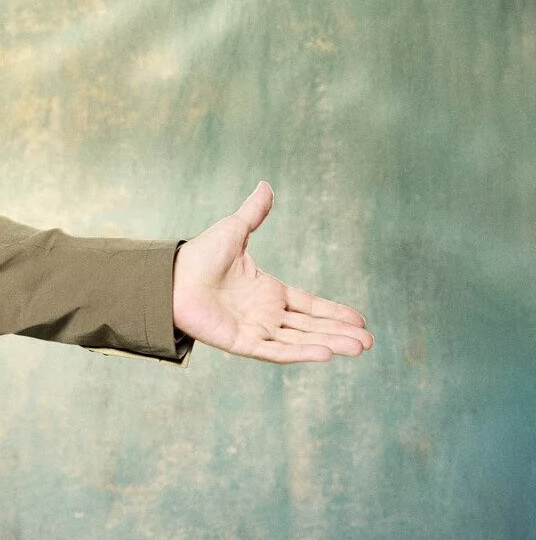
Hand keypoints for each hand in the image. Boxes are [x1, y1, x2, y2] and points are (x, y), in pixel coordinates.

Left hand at [172, 182, 371, 363]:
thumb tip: (266, 185)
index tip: (359, 320)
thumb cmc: (198, 255)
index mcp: (267, 291)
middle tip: (368, 341)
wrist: (170, 275)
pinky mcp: (240, 342)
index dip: (333, 313)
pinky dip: (300, 352)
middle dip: (339, 333)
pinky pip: (275, 351)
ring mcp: (254, 329)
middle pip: (310, 327)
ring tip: (359, 348)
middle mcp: (264, 313)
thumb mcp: (234, 230)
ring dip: (329, 343)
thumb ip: (253, 213)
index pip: (309, 305)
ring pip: (299, 340)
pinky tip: (325, 353)